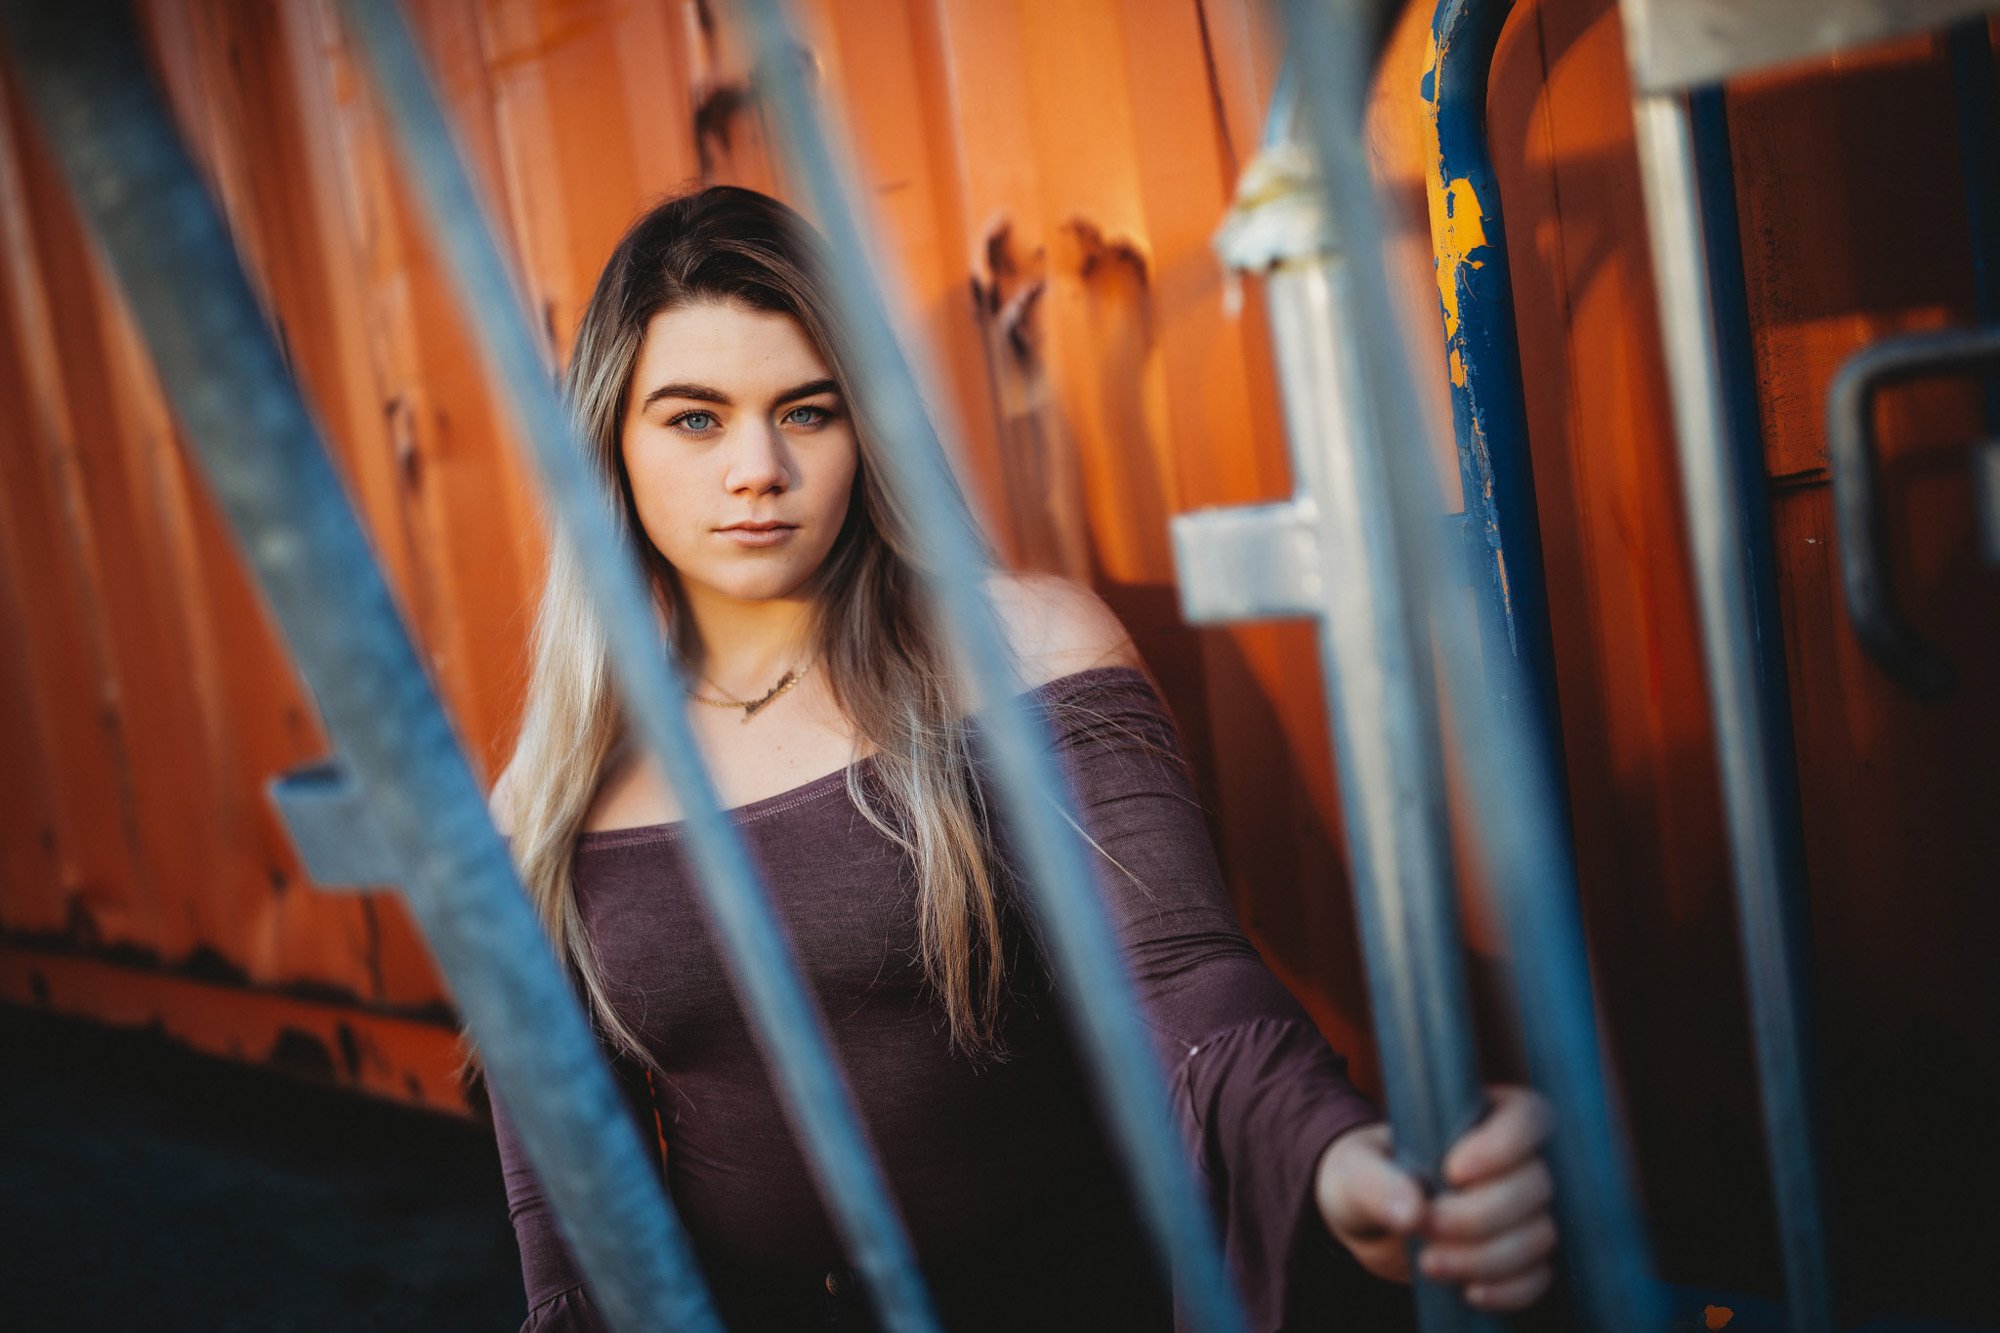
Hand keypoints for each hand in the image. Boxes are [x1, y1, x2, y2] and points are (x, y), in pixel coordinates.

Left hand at [1313, 1085, 1556, 1311]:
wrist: (1367, 1225)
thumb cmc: (1362, 1178)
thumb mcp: (1353, 1171)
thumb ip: (1375, 1182)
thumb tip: (1412, 1212)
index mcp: (1485, 1117)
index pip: (1528, 1117)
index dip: (1501, 1147)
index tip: (1451, 1173)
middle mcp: (1516, 1161)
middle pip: (1536, 1184)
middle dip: (1479, 1214)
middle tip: (1425, 1226)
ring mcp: (1525, 1211)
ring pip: (1540, 1234)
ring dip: (1488, 1256)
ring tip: (1431, 1263)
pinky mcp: (1522, 1257)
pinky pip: (1539, 1277)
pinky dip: (1509, 1289)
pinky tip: (1469, 1291)